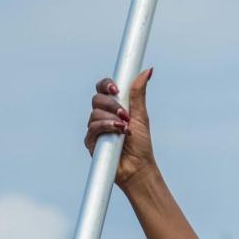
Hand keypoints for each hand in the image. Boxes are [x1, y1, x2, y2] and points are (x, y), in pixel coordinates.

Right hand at [85, 68, 155, 189]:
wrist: (138, 168)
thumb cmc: (141, 144)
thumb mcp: (141, 115)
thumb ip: (138, 93)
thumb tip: (147, 71)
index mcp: (114, 107)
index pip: (103, 88)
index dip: (107, 84)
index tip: (117, 89)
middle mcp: (102, 116)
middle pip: (97, 98)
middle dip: (112, 104)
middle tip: (126, 114)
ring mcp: (95, 129)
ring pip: (95, 113)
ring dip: (112, 118)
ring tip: (125, 128)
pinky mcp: (91, 142)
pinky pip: (93, 127)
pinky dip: (106, 127)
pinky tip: (118, 132)